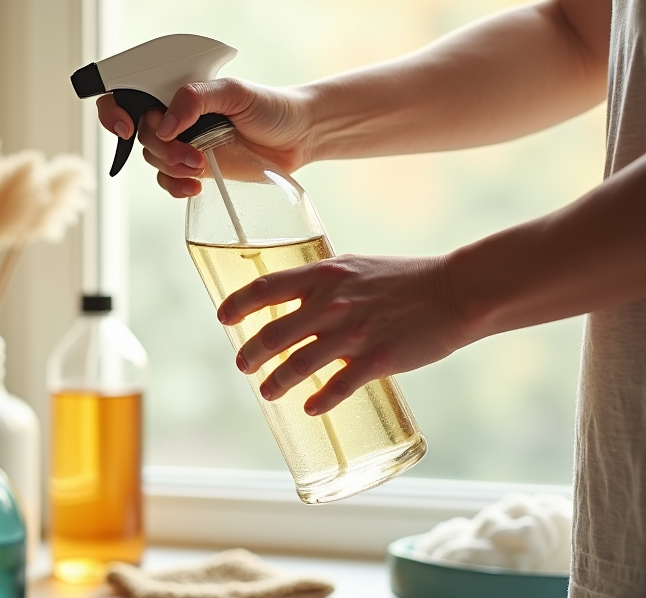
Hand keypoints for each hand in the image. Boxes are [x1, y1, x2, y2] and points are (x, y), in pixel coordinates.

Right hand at [96, 78, 312, 196]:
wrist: (297, 136)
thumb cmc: (269, 105)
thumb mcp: (234, 92)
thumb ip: (195, 99)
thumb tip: (164, 125)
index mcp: (174, 89)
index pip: (126, 93)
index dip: (114, 110)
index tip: (127, 127)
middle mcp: (172, 114)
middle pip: (139, 133)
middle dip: (161, 148)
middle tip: (191, 154)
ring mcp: (181, 142)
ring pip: (152, 159)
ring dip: (172, 167)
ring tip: (201, 166)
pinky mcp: (192, 168)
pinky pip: (167, 180)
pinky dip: (174, 186)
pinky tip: (195, 187)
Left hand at [218, 253, 466, 414]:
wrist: (454, 292)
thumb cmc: (403, 279)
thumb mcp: (355, 268)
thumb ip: (324, 284)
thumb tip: (295, 302)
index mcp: (324, 275)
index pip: (265, 288)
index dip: (237, 304)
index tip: (222, 318)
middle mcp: (331, 303)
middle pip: (273, 333)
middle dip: (251, 353)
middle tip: (243, 365)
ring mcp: (353, 332)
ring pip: (298, 364)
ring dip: (276, 382)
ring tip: (267, 392)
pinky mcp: (377, 359)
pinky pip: (338, 387)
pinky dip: (319, 401)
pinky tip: (309, 409)